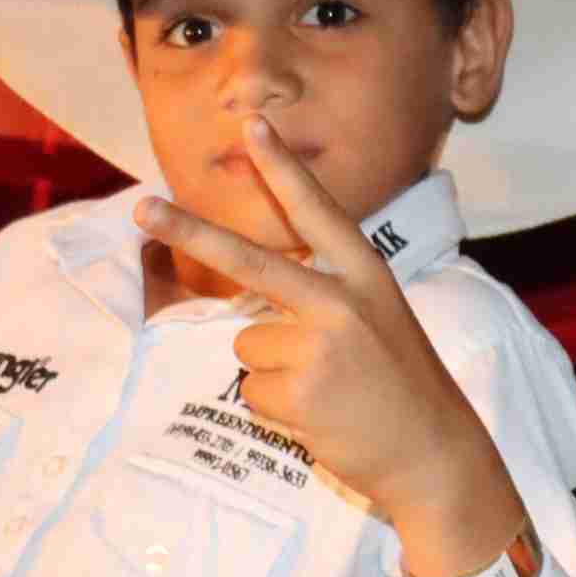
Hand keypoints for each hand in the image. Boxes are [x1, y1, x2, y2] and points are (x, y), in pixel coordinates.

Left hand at [133, 115, 500, 529]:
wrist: (433, 451)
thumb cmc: (400, 384)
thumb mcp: (380, 319)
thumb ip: (326, 297)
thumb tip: (251, 306)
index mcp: (367, 276)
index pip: (318, 211)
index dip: (284, 168)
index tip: (253, 126)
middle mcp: (342, 301)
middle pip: (251, 260)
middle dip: (189, 232)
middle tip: (142, 209)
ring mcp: (320, 345)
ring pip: (247, 343)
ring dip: (272, 370)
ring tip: (325, 388)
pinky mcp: (299, 390)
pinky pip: (252, 390)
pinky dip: (276, 407)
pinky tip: (320, 413)